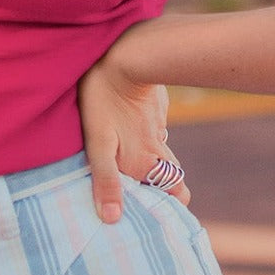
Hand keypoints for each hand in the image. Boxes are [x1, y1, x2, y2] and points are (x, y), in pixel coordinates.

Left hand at [78, 47, 190, 223]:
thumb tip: (112, 219)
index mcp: (146, 162)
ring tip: (131, 165)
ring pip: (163, 152)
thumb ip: (105, 180)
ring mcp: (158, 125)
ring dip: (153, 160)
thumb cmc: (103, 100)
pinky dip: (147, 134)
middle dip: (165, 187)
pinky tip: (128, 129)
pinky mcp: (155, 106)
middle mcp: (157, 148)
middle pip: (173, 177)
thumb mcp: (97, 143)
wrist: (124, 54)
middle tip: (142, 194)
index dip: (172, 206)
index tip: (157, 215)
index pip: (177, 195)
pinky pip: (155, 128)